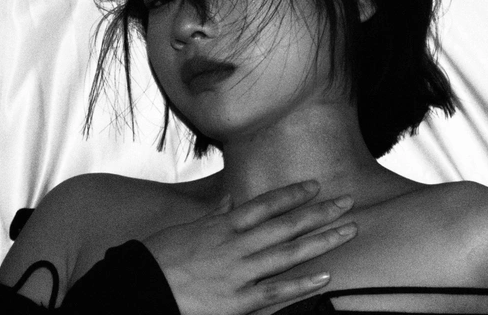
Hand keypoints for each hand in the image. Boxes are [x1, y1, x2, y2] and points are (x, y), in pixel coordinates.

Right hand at [142, 181, 357, 314]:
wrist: (138, 289)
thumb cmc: (158, 258)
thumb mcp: (186, 229)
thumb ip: (214, 215)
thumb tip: (231, 198)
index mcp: (223, 226)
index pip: (265, 204)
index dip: (293, 194)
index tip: (316, 185)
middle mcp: (236, 245)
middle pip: (286, 225)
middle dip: (319, 212)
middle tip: (348, 201)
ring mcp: (238, 273)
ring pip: (289, 254)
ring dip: (322, 241)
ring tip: (349, 230)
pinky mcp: (237, 302)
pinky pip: (276, 292)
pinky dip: (301, 285)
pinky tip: (325, 277)